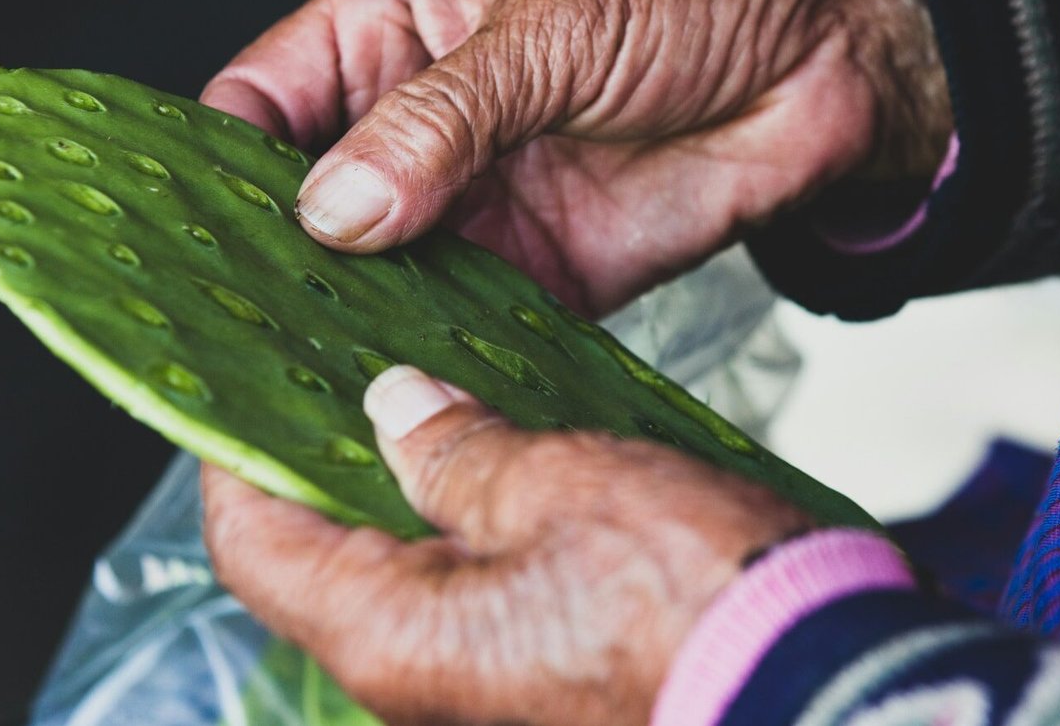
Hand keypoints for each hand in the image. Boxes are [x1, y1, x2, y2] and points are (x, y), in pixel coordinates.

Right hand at [202, 0, 947, 315]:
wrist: (830, 53)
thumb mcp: (547, 29)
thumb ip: (436, 122)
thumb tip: (333, 211)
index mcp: (390, 24)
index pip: (260, 103)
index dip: (215, 170)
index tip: (182, 241)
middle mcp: (417, 121)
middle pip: (308, 209)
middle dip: (275, 268)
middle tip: (234, 334)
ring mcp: (475, 202)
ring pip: (377, 279)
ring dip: (348, 328)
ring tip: (302, 381)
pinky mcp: (539, 270)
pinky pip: (464, 324)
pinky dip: (434, 360)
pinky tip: (402, 392)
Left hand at [202, 365, 812, 724]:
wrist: (818, 690)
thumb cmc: (700, 604)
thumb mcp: (563, 486)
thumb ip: (458, 449)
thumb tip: (393, 410)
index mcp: (393, 635)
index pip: (255, 541)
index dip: (241, 451)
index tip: (253, 377)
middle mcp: (416, 681)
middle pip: (324, 558)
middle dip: (330, 459)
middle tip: (353, 369)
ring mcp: (476, 690)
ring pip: (402, 573)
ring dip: (406, 488)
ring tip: (432, 397)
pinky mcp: (534, 683)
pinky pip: (466, 597)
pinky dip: (467, 528)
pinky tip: (504, 461)